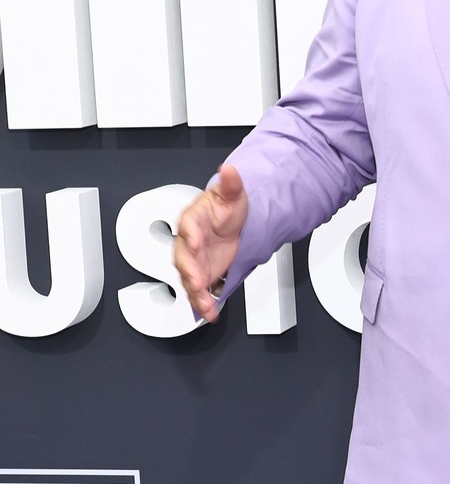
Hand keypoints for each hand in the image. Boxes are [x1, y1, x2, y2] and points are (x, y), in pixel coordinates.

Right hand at [173, 164, 248, 324]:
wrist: (231, 224)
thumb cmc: (225, 209)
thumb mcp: (232, 195)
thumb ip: (231, 184)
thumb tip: (229, 170)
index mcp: (193, 219)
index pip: (188, 225)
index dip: (190, 234)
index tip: (195, 241)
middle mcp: (189, 242)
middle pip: (183, 257)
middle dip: (189, 271)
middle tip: (197, 281)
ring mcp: (194, 260)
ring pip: (189, 278)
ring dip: (196, 293)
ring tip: (204, 305)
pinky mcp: (201, 275)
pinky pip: (199, 291)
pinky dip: (203, 304)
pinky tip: (210, 313)